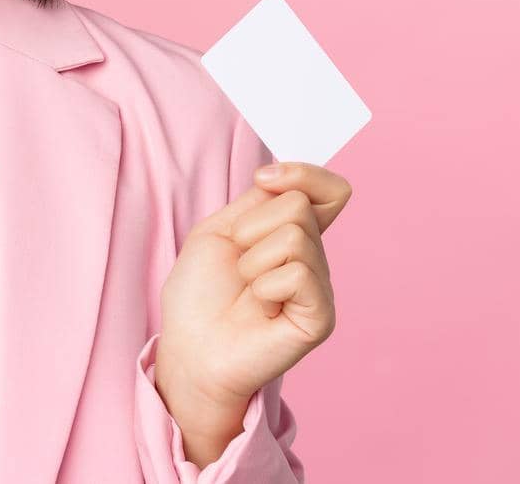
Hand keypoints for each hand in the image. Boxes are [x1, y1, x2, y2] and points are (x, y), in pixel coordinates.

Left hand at [153, 162, 351, 444]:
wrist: (189, 347)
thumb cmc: (199, 294)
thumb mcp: (220, 230)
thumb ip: (259, 201)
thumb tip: (285, 176)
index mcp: (294, 234)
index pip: (330, 190)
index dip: (303, 173)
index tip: (263, 179)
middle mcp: (314, 258)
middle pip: (299, 205)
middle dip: (252, 227)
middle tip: (239, 263)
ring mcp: (320, 288)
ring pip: (295, 236)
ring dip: (253, 259)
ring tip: (246, 289)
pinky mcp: (320, 317)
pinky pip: (298, 273)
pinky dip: (265, 285)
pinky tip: (260, 307)